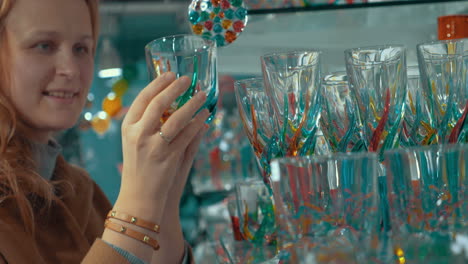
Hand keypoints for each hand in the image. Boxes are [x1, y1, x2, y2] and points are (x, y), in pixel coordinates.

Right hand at [115, 72, 209, 221]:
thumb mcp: (135, 142)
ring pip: (175, 119)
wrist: (139, 198)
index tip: (170, 74)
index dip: (157, 84)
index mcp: (128, 128)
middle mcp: (138, 135)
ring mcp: (153, 147)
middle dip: (174, 88)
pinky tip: (205, 117)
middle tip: (187, 79)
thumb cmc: (139, 167)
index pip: (142, 99)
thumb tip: (169, 101)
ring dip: (191, 104)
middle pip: (158, 104)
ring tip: (202, 95)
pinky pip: (187, 136)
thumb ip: (148, 122)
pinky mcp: (169, 158)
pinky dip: (197, 124)